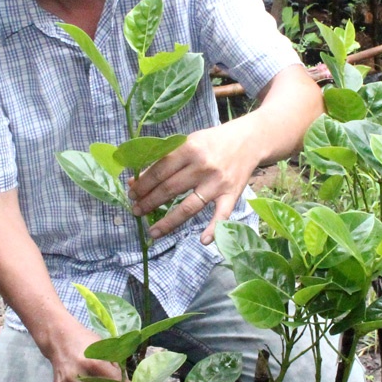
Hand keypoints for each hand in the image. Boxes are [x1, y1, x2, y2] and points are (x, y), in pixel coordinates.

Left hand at [128, 120, 258, 244]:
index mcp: (189, 149)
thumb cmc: (213, 141)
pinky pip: (221, 215)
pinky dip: (213, 229)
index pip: (159, 170)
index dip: (143, 184)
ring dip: (168, 221)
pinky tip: (203, 241)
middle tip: (136, 211)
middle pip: (169, 189)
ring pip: (189, 206)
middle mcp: (202, 166)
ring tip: (153, 231)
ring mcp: (217, 183)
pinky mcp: (232, 194)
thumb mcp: (189, 142)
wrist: (249, 140)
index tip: (131, 193)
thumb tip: (137, 179)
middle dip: (149, 202)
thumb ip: (166, 159)